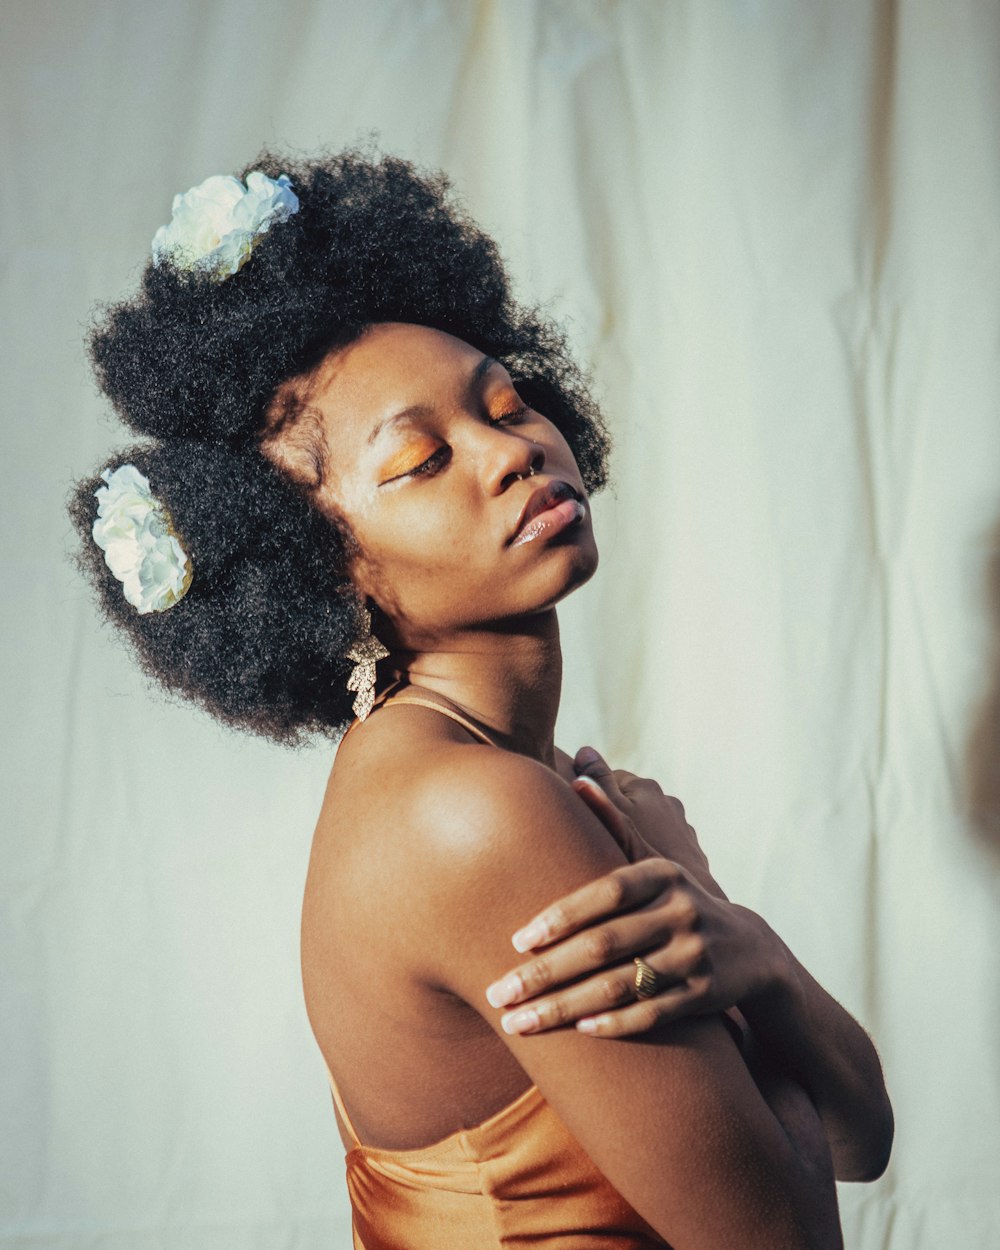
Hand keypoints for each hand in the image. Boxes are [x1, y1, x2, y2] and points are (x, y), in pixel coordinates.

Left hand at [484, 748, 782, 1037]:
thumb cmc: (675, 900)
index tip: (515, 940)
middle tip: (497, 994)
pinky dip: (615, 1024)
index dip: (561, 916)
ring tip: (517, 1023)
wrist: (749, 950)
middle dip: (545, 974)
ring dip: (565, 1008)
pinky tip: (577, 1035)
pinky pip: (653, 1014)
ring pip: (621, 986)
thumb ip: (613, 821)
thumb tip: (577, 769)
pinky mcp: (707, 995)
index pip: (605, 893)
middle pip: (604, 946)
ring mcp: (696, 955)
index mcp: (662, 874)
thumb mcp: (652, 859)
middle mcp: (681, 912)